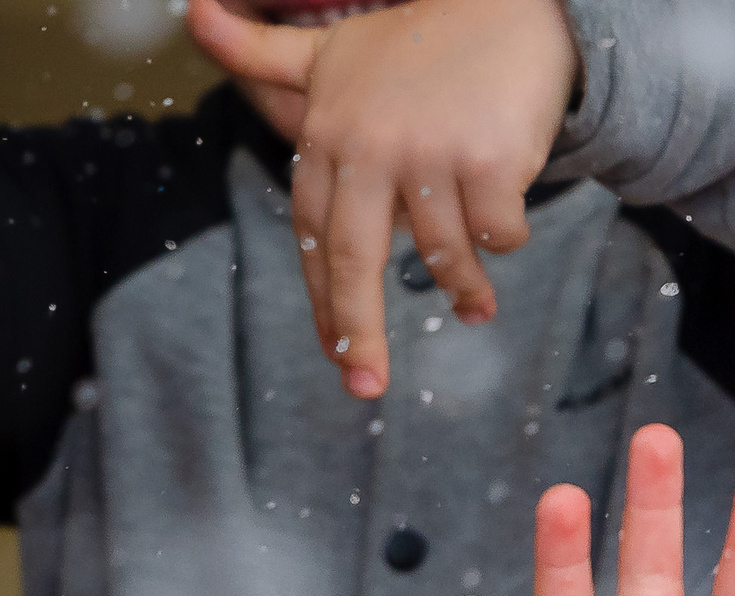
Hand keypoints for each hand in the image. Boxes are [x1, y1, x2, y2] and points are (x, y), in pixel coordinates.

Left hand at [186, 0, 578, 398]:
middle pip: (353, 259)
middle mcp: (370, 145)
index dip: (323, 300)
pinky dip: (505, 241)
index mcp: (329, 133)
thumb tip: (193, 13)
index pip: (313, 233)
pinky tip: (507, 227)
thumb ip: (265, 52)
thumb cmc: (419, 41)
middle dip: (358, 332)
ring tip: (476, 309)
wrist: (511, 9)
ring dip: (464, 291)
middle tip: (364, 388)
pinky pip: (496, 235)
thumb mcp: (336, 50)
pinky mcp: (489, 161)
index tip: (336, 354)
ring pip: (443, 254)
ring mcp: (430, 153)